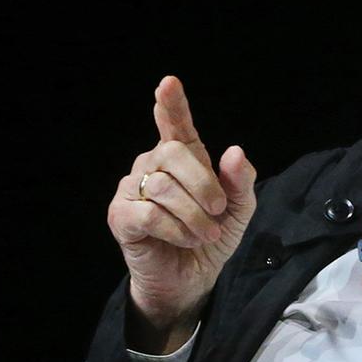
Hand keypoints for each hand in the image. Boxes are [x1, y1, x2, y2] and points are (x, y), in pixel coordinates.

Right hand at [106, 76, 256, 352]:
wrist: (192, 279)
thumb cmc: (212, 236)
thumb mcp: (239, 209)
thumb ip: (241, 181)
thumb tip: (234, 151)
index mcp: (182, 157)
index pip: (175, 124)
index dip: (172, 104)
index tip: (168, 83)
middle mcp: (152, 165)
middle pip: (173, 153)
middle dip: (203, 184)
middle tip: (218, 213)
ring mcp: (132, 189)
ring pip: (163, 188)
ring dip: (193, 216)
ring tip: (204, 234)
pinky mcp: (120, 216)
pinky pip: (149, 214)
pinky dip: (175, 230)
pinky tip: (183, 240)